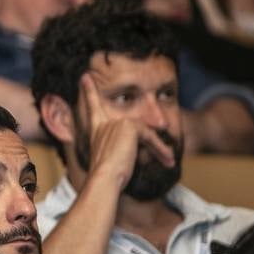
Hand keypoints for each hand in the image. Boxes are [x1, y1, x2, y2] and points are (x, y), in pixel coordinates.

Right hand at [78, 73, 174, 190]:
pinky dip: (161, 150)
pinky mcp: (130, 127)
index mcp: (97, 129)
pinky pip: (152, 138)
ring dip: (159, 149)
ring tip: (169, 160)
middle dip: (149, 135)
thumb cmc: (107, 173)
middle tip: (147, 130)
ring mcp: (118, 123)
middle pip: (134, 124)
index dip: (89, 92)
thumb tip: (136, 143)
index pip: (93, 107)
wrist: (104, 177)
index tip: (85, 77)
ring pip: (146, 133)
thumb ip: (123, 145)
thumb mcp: (113, 156)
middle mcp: (105, 123)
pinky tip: (168, 160)